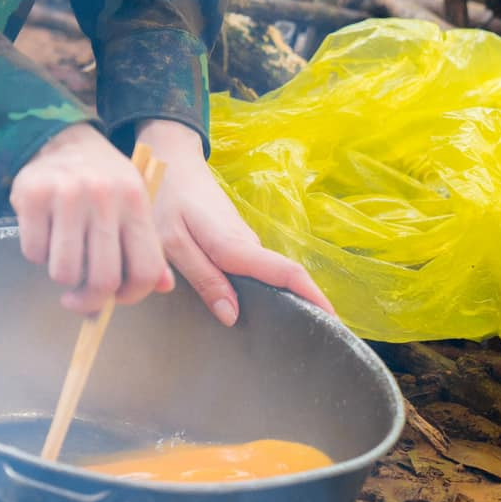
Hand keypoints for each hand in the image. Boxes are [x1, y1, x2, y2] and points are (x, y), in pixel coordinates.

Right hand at [11, 124, 174, 313]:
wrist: (61, 138)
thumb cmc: (102, 180)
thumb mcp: (133, 204)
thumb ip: (148, 247)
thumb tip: (163, 286)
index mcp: (136, 202)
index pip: (144, 270)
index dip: (130, 296)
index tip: (114, 299)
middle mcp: (105, 196)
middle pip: (103, 279)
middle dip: (88, 299)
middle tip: (78, 298)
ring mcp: (68, 194)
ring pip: (64, 272)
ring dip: (60, 276)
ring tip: (62, 256)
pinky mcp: (34, 195)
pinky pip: (34, 252)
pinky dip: (37, 254)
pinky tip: (45, 235)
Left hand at [136, 120, 333, 325]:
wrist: (171, 160)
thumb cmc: (166, 199)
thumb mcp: (173, 243)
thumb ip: (204, 279)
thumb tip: (232, 317)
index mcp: (234, 245)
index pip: (286, 272)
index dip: (313, 297)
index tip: (334, 321)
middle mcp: (247, 243)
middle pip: (284, 279)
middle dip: (303, 307)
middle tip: (310, 342)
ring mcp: (245, 240)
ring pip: (269, 275)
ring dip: (284, 299)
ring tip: (288, 333)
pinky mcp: (237, 239)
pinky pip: (256, 269)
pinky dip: (264, 289)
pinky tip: (255, 309)